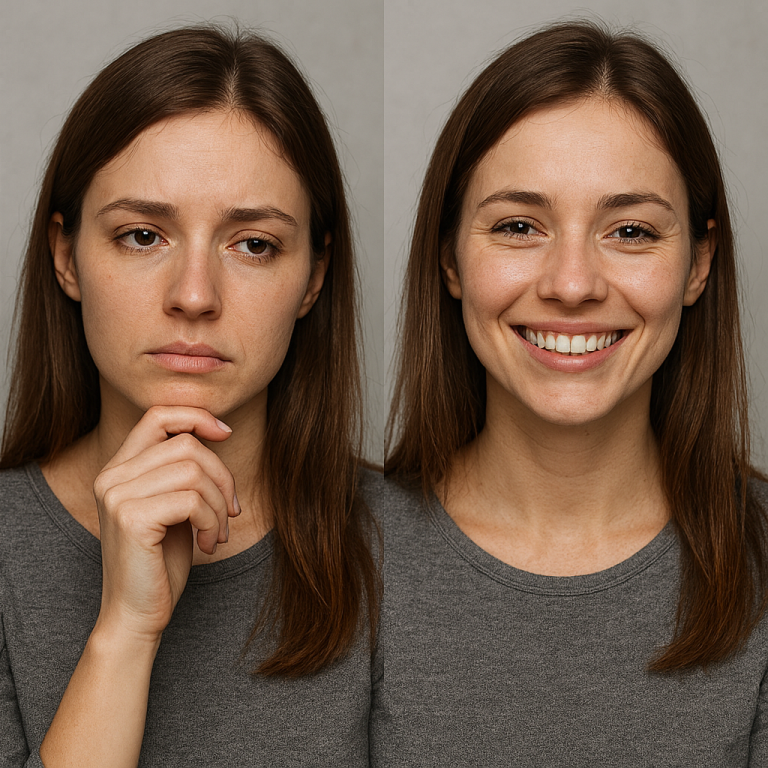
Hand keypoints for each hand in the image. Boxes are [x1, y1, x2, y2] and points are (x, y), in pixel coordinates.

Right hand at [92, 406, 238, 641]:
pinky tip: (209, 544)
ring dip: (220, 505)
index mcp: (119, 468)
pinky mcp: (131, 518)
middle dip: (222, 477)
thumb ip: (184, 468)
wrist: (137, 613)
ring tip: (218, 532)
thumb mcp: (176, 505)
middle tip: (232, 512)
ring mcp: (117, 496)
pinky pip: (192, 500)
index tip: (226, 433)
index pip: (158, 415)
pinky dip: (212, 521)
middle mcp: (111, 476)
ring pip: (194, 472)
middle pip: (187, 445)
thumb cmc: (162, 560)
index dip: (197, 417)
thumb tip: (218, 429)